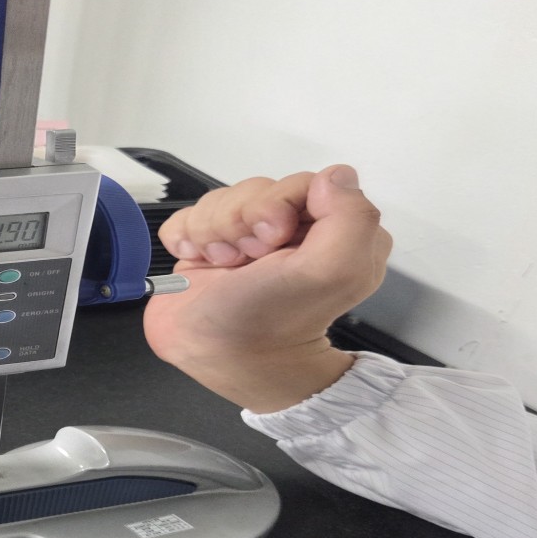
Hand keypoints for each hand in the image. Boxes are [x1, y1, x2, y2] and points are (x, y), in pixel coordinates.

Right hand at [143, 164, 392, 412]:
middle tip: (245, 260)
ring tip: (220, 267)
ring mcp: (242, 239)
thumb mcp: (334, 273)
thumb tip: (330, 178)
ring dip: (212, 233)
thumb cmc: (271, 320)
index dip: (279, 204)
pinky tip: (196, 261)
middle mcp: (289, 232)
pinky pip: (186, 216)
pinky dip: (184, 237)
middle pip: (257, 188)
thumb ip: (352, 218)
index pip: (304, 182)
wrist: (216, 359)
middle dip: (241, 221)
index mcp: (330, 234)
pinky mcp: (203, 247)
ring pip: (220, 200)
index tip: (273, 244)